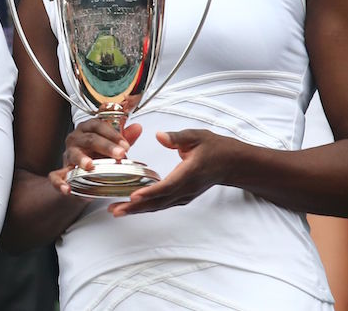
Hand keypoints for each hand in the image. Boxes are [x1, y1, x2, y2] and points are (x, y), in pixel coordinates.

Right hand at [49, 118, 139, 194]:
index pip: (99, 125)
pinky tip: (67, 189)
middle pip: (90, 139)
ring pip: (73, 154)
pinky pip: (56, 177)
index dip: (113, 134)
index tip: (126, 145)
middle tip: (120, 154)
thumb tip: (138, 127)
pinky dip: (60, 183)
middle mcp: (75, 139)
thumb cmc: (95, 156)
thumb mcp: (110, 147)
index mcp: (87, 130)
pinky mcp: (59, 173)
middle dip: (106, 146)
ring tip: (90, 165)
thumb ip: (123, 138)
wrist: (79, 178)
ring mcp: (67, 156)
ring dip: (81, 159)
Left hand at [109, 130, 232, 216]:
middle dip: (136, 207)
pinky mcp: (183, 197)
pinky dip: (148, 206)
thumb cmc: (215, 148)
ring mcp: (185, 195)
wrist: (232, 164)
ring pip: (159, 205)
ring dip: (138, 210)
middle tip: (115, 210)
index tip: (133, 196)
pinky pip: (163, 204)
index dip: (149, 192)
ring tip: (117, 211)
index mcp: (190, 173)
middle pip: (159, 201)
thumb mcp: (197, 136)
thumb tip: (159, 136)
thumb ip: (177, 137)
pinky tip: (134, 207)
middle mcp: (187, 188)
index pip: (167, 186)